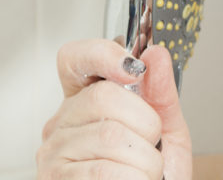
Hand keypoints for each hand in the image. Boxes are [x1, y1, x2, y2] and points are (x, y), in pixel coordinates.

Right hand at [36, 39, 192, 178]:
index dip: (102, 54)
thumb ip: (162, 92)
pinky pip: (104, 171)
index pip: (75, 59)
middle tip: (150, 145)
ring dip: (146, 160)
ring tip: (144, 172)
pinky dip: (135, 179)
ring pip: (110, 136)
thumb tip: (155, 54)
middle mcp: (63, 124)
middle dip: (146, 123)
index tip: (135, 68)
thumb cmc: (154, 175)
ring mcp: (55, 155)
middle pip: (103, 96)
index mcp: (86, 101)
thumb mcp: (167, 129)